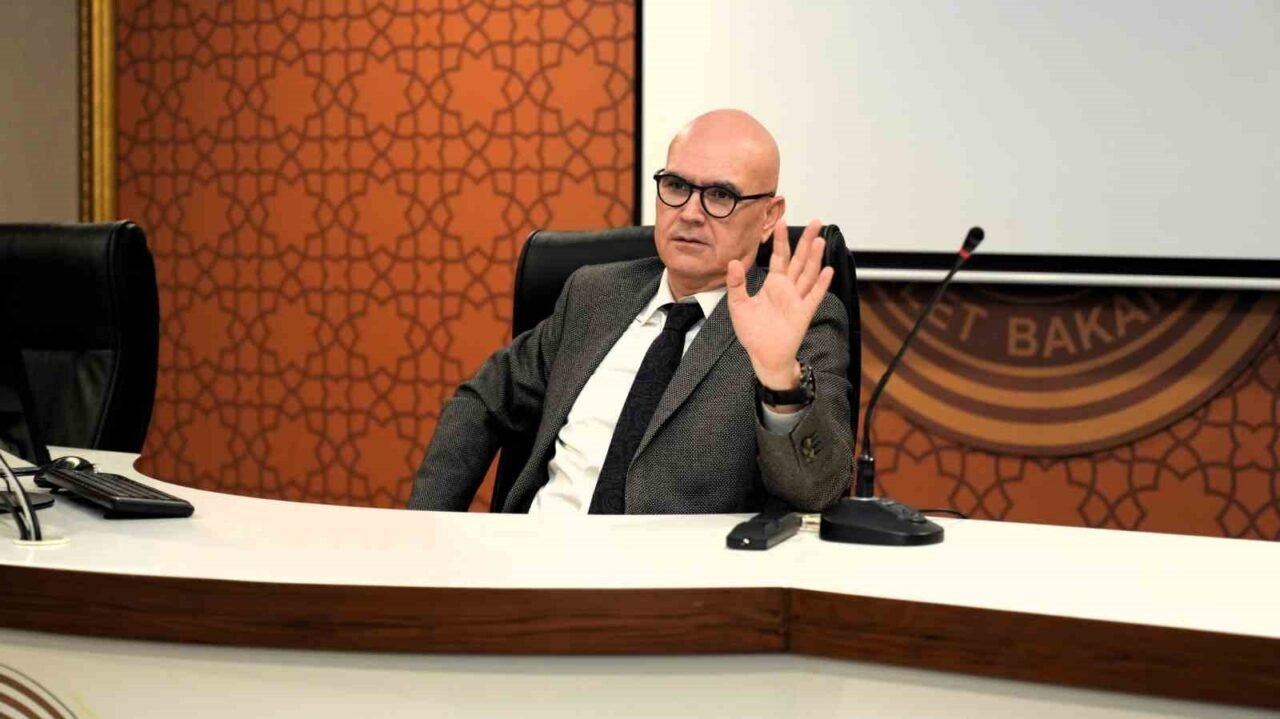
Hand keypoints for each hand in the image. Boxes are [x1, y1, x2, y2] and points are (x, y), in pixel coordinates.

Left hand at [726, 218, 833, 390]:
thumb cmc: (753, 332)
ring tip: (820, 240)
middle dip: (807, 241)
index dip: (781, 240)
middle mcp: (788, 289)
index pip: (779, 257)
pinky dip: (822, 284)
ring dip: (815, 258)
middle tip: (816, 222)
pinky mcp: (803, 314)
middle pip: (800, 260)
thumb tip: (733, 262)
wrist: (764, 356)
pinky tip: (828, 271)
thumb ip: (736, 284)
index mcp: (773, 285)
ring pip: (809, 274)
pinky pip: (814, 297)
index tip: (782, 221)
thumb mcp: (738, 305)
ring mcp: (797, 300)